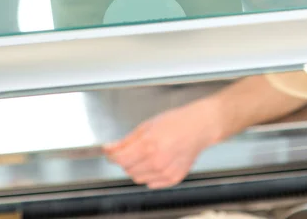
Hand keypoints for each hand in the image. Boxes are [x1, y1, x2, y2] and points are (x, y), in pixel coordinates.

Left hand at [103, 99, 219, 188]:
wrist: (198, 128)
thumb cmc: (175, 122)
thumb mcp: (146, 125)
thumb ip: (126, 140)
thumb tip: (109, 148)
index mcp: (148, 145)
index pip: (120, 159)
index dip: (112, 155)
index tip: (110, 151)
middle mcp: (157, 161)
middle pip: (127, 169)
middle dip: (125, 160)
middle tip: (132, 148)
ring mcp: (165, 172)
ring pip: (138, 178)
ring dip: (136, 168)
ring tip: (146, 153)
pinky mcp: (173, 179)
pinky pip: (151, 183)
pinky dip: (149, 175)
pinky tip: (156, 161)